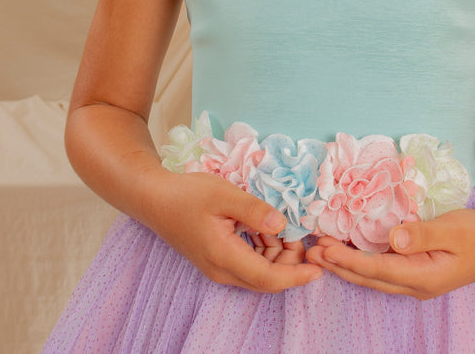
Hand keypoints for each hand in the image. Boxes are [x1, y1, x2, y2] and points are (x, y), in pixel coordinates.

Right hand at [148, 170, 322, 291]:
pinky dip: (264, 249)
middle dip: (291, 262)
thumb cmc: (188, 194)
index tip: (319, 269)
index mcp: (223, 256)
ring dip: (277, 254)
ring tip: (284, 225)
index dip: (296, 276)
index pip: (268, 279)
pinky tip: (265, 227)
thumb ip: (254, 210)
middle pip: (266, 279)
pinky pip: (248, 263)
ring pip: (258, 272)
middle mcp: (221, 270)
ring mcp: (218, 267)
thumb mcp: (223, 194)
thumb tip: (282, 225)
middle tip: (301, 232)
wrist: (155, 199)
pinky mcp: (217, 260)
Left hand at [305, 208, 474, 299]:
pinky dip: (362, 260)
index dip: (349, 260)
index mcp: (424, 277)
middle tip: (310, 251)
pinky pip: (382, 268)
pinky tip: (348, 250)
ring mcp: (416, 280)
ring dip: (346, 264)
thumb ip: (424, 234)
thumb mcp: (454, 230)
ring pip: (373, 276)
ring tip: (320, 251)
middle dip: (338, 265)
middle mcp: (415, 284)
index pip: (377, 271)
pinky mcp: (416, 270)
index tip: (325, 248)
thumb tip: (393, 238)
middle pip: (369, 278)